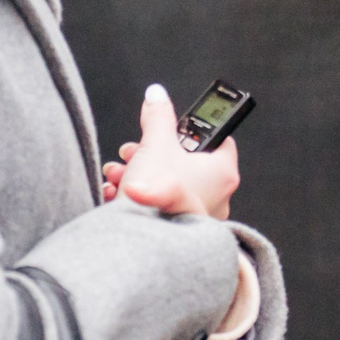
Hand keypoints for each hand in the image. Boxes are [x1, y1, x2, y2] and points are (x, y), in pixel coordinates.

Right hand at [101, 85, 240, 220]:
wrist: (139, 244)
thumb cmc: (158, 196)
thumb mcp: (155, 144)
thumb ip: (158, 116)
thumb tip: (157, 95)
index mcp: (222, 172)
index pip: (218, 139)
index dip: (191, 129)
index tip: (170, 128)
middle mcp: (217, 197)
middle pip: (185, 162)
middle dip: (151, 153)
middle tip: (134, 151)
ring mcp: (198, 216)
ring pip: (168, 184)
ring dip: (139, 173)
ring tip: (119, 173)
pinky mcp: (177, 232)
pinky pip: (160, 206)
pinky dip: (139, 197)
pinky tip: (117, 192)